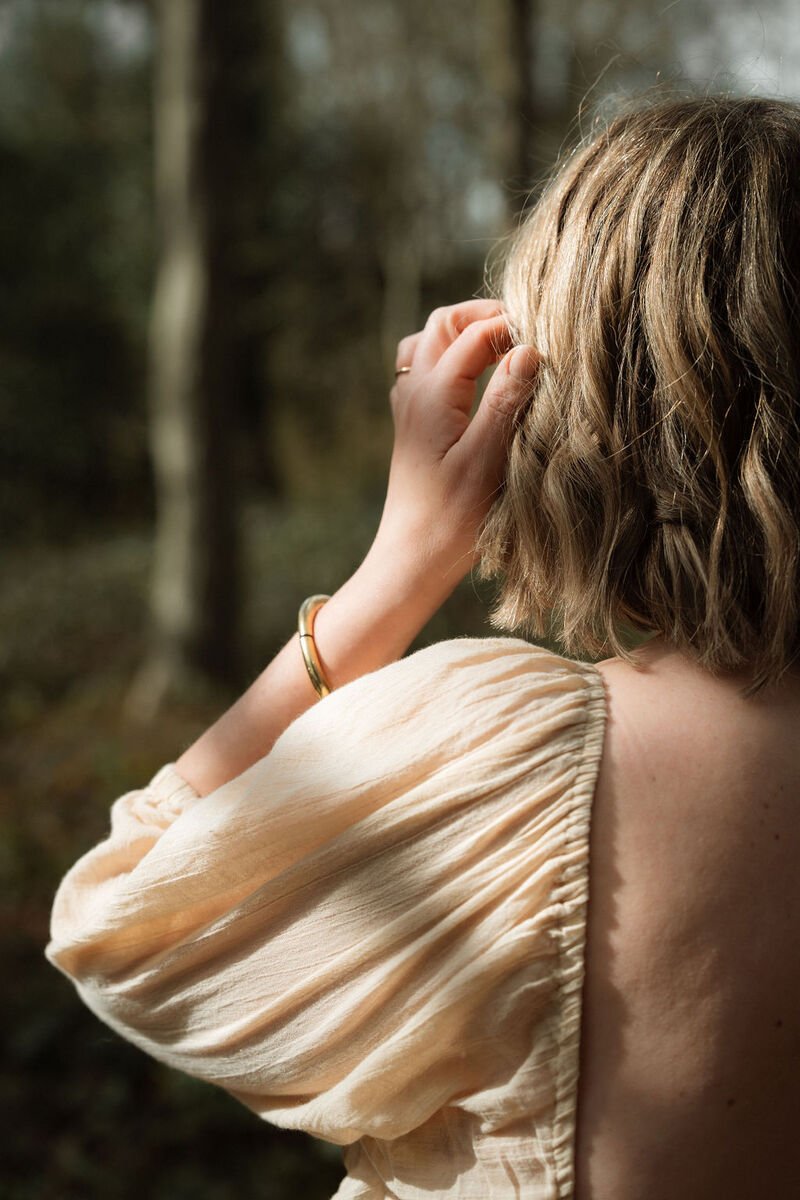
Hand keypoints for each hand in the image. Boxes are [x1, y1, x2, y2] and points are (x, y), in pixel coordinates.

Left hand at [374, 299, 539, 589]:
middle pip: (444, 324)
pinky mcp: (413, 426)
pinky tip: (477, 382)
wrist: (413, 559)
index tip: (551, 334)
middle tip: (527, 329)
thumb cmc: (452, 518)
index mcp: (433, 395)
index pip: (474, 334)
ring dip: (465, 335)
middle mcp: (414, 393)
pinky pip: (425, 371)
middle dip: (485, 317)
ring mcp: (410, 408)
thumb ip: (505, 401)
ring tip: (504, 349)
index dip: (513, 325)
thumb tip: (529, 348)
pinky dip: (452, 360)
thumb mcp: (487, 460)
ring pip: (429, 344)